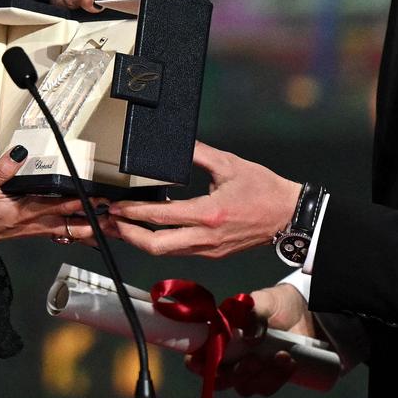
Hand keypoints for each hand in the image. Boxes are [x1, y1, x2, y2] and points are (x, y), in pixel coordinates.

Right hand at [0, 146, 106, 243]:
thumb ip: (1, 172)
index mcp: (26, 210)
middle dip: (93, 221)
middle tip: (113, 218)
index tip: (98, 199)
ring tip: (107, 228)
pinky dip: (74, 234)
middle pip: (70, 224)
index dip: (81, 202)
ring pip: (67, 232)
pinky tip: (82, 233)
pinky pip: (58, 235)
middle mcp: (34, 222)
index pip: (59, 205)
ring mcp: (35, 229)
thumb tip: (18, 154)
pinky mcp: (31, 231)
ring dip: (87, 229)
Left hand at [107, 141, 301, 257]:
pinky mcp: (212, 253)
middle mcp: (206, 238)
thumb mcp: (230, 165)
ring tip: (119, 229)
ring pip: (165, 252)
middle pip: (156, 246)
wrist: (288, 216)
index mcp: (209, 214)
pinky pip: (178, 251)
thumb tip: (176, 144)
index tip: (116, 207)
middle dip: (127, 235)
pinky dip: (158, 242)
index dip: (134, 212)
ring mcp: (208, 250)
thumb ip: (199, 153)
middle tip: (108, 223)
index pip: (162, 216)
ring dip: (139, 241)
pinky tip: (147, 231)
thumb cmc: (263, 190)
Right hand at [187, 283, 314, 396]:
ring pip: (245, 387)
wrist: (303, 312)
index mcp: (220, 338)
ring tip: (281, 355)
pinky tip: (289, 359)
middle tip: (254, 360)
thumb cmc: (274, 303)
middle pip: (221, 381)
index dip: (198, 363)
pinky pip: (267, 388)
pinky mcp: (268, 378)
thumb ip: (251, 313)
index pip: (199, 357)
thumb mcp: (262, 301)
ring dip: (262, 376)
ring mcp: (249, 371)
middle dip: (236, 374)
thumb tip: (248, 337)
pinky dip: (278, 377)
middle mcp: (230, 358)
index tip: (205, 363)